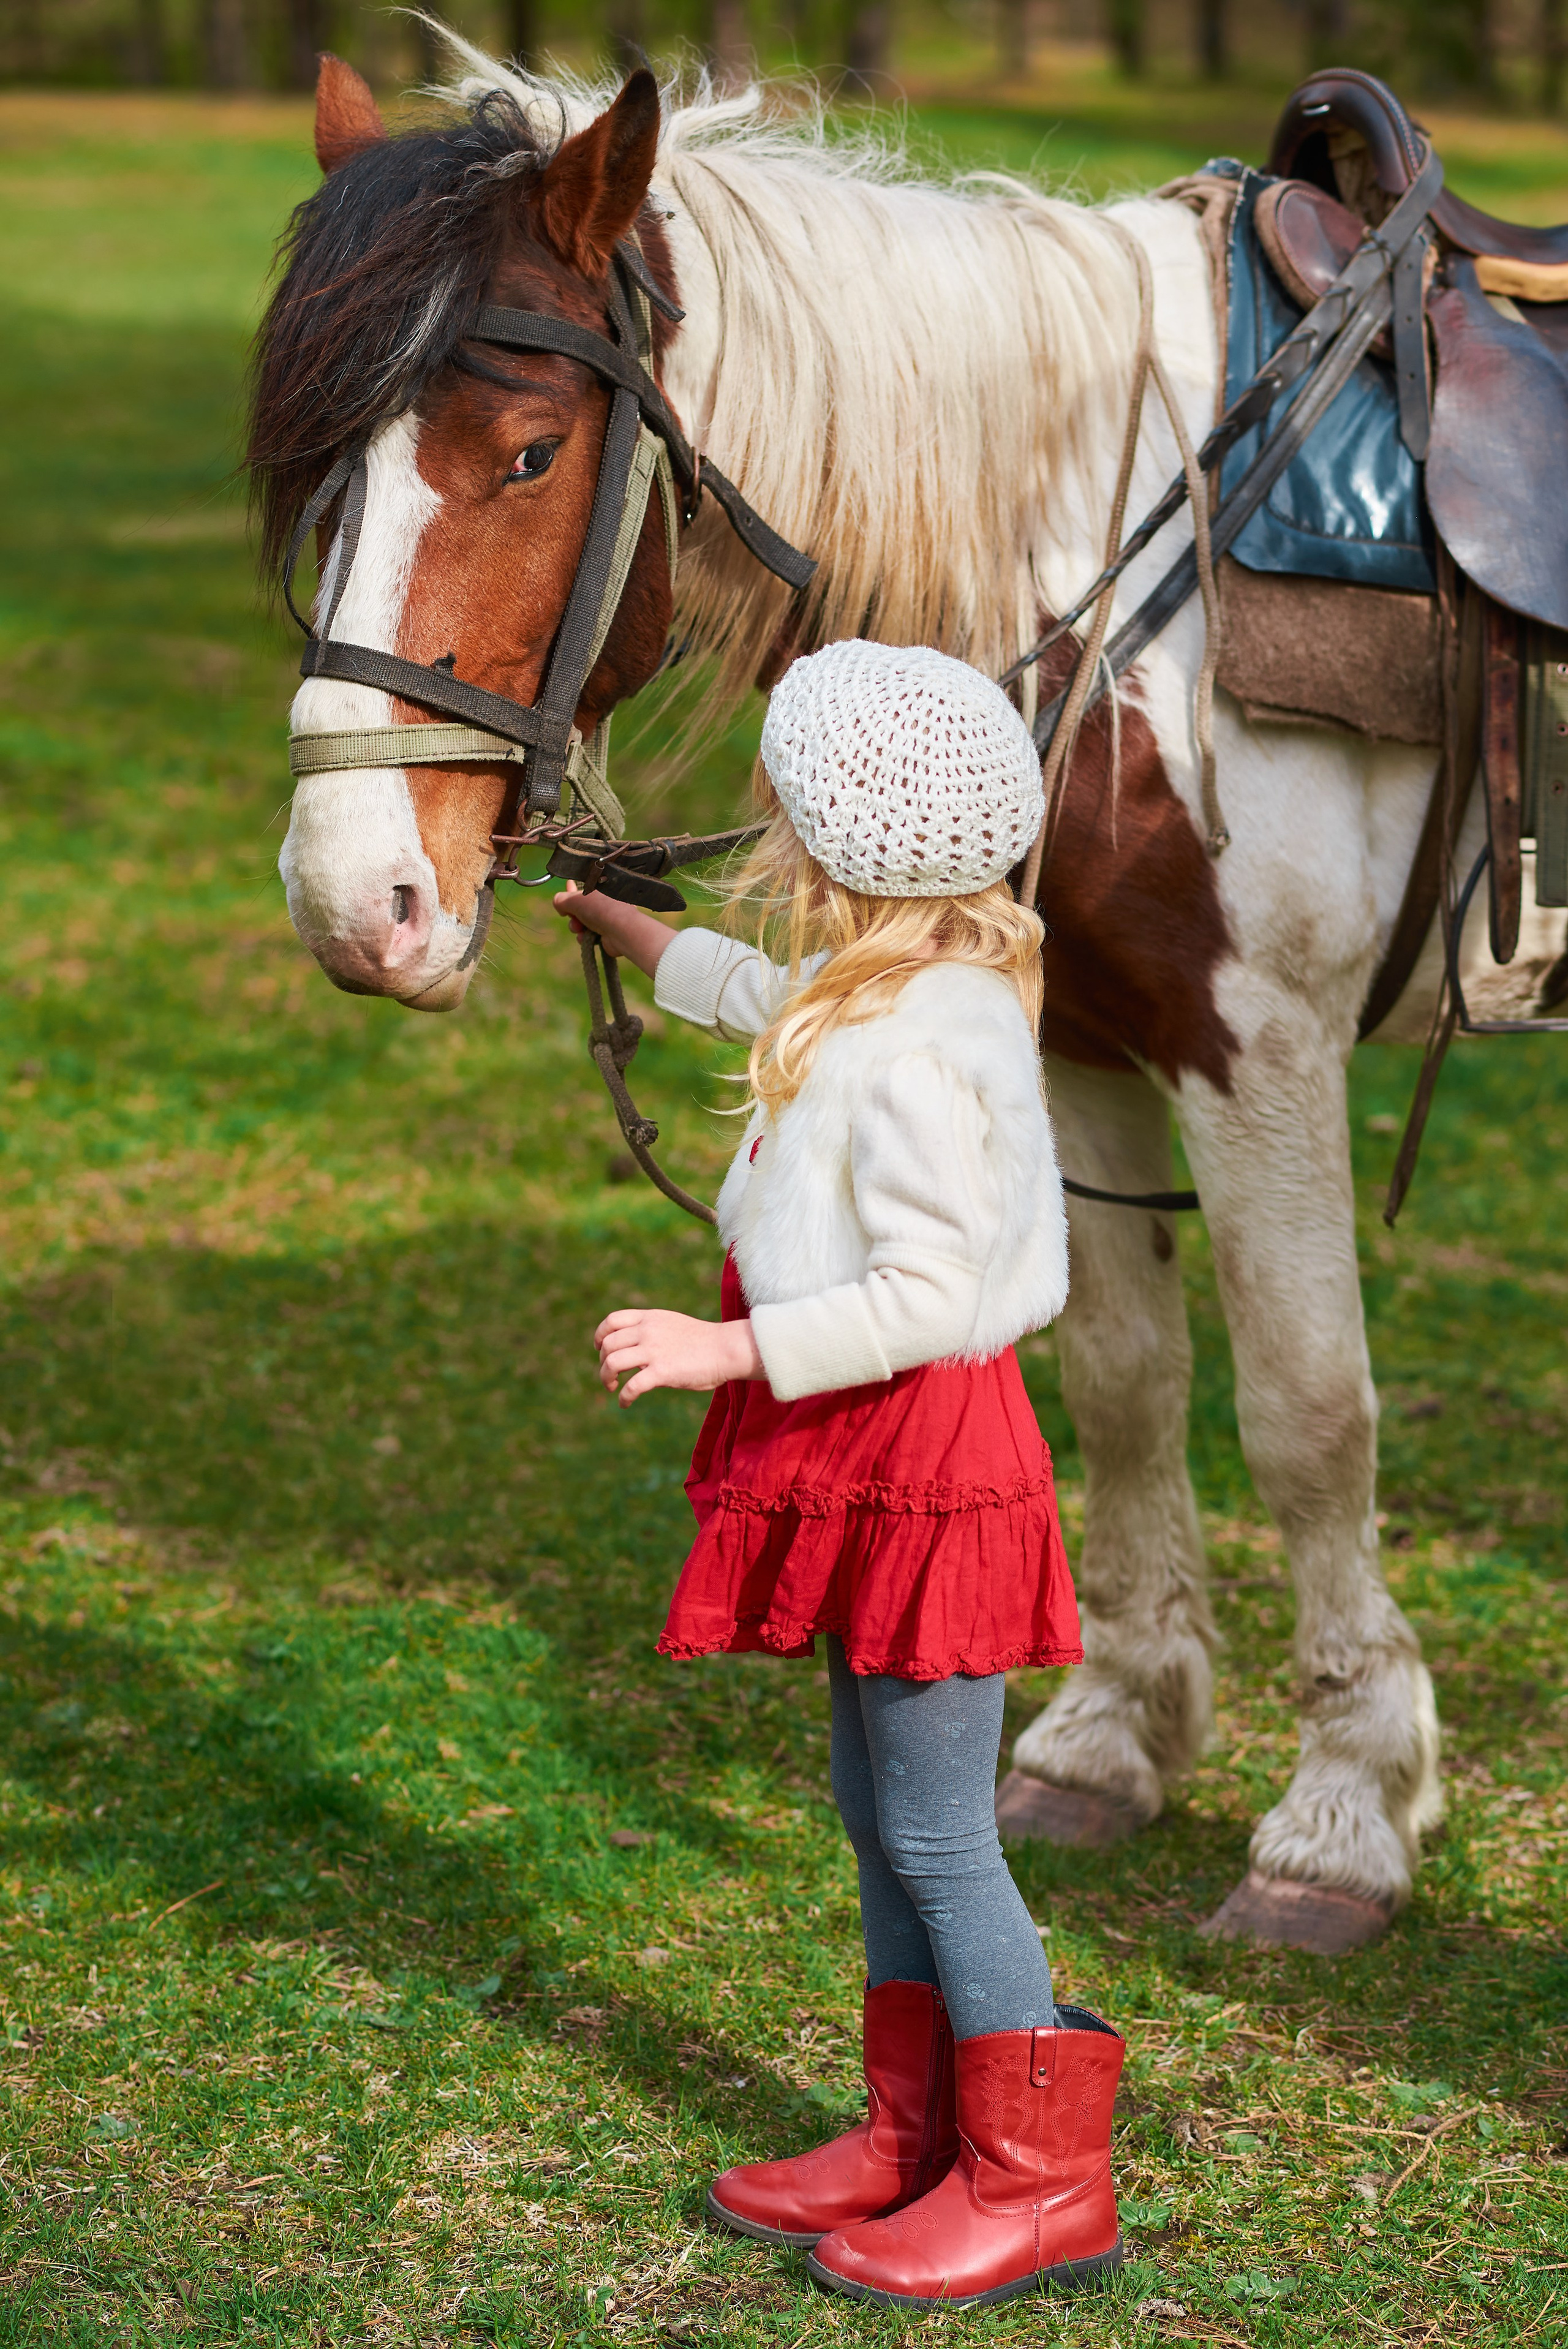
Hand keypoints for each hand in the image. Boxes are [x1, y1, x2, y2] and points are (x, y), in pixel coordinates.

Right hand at [552, 880, 674, 979]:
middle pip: (579, 908)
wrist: (620, 929)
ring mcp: (606, 919)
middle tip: (572, 917)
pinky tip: (586, 938)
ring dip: (577, 927)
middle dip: (572, 914)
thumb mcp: (574, 899)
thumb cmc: (600, 909)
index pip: (582, 887)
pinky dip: (585, 937)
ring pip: (582, 923)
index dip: (571, 889)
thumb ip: (560, 899)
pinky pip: (589, 936)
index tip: (566, 887)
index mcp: (600, 888)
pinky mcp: (607, 934)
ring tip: (579, 929)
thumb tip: (559, 905)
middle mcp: (604, 902)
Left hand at [594, 1307, 762, 1406]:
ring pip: (612, 1363)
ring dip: (605, 1378)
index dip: (600, 1335)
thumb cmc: (705, 1342)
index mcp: (650, 1318)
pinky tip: (625, 1403)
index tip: (600, 1348)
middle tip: (609, 1376)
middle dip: (602, 1362)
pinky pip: (631, 1386)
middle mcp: (648, 1331)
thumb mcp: (673, 1326)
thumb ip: (653, 1332)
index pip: (612, 1321)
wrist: (727, 1349)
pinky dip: (623, 1397)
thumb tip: (635, 1351)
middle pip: (608, 1344)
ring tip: (611, 1388)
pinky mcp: (662, 1372)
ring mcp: (654, 1350)